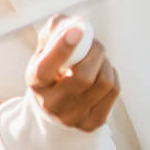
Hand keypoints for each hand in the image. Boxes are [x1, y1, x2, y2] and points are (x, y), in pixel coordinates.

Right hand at [25, 16, 119, 131]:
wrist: (58, 102)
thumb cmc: (55, 66)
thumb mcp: (48, 47)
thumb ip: (56, 30)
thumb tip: (74, 25)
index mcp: (36, 82)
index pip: (46, 68)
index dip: (62, 49)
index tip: (78, 30)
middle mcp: (51, 104)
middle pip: (83, 78)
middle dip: (95, 53)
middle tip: (95, 43)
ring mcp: (72, 117)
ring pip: (104, 83)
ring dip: (106, 63)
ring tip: (98, 60)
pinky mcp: (92, 123)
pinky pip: (114, 91)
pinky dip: (112, 75)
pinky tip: (101, 74)